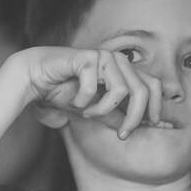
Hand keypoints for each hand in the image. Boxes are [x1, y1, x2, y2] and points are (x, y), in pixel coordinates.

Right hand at [17, 47, 166, 139]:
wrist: (35, 78)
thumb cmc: (64, 92)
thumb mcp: (96, 111)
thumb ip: (119, 117)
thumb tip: (145, 128)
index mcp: (124, 70)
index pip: (153, 85)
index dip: (155, 107)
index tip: (150, 126)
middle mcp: (118, 60)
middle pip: (143, 90)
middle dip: (134, 117)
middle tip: (122, 134)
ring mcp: (104, 56)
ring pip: (122, 90)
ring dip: (102, 110)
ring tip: (86, 113)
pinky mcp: (88, 57)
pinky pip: (94, 87)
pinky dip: (83, 101)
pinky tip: (74, 101)